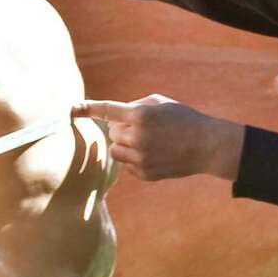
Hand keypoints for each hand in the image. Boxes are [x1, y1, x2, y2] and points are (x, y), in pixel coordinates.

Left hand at [72, 95, 244, 181]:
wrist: (206, 145)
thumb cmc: (183, 119)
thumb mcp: (160, 103)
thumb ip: (135, 107)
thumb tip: (113, 118)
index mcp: (141, 115)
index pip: (108, 111)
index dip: (88, 108)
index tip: (71, 109)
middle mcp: (138, 137)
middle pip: (112, 133)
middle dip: (121, 129)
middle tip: (141, 128)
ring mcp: (141, 158)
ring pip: (115, 151)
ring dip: (125, 145)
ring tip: (146, 142)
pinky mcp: (145, 173)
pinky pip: (127, 166)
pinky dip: (135, 160)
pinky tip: (155, 155)